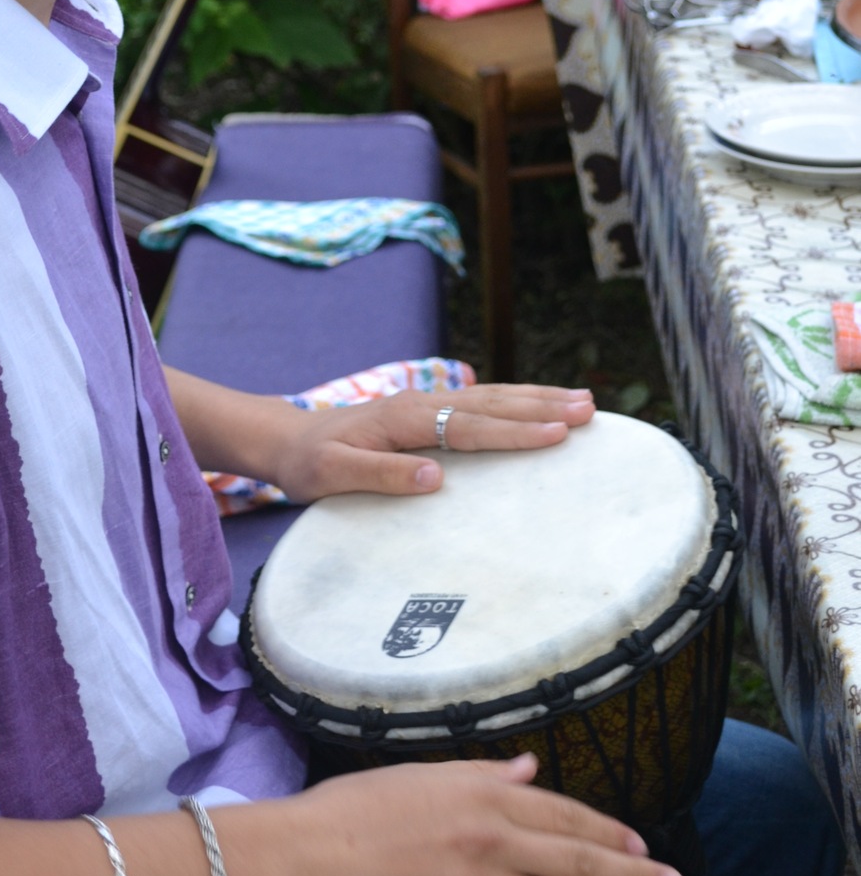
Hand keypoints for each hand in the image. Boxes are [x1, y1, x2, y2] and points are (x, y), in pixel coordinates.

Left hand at [268, 383, 594, 502]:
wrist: (286, 440)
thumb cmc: (308, 463)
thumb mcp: (332, 475)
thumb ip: (380, 475)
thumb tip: (436, 478)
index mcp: (403, 419)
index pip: (469, 426)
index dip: (515, 431)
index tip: (557, 434)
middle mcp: (421, 403)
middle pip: (491, 402)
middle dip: (542, 406)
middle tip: (590, 410)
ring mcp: (426, 403)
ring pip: (491, 397)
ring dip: (537, 399)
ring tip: (584, 401)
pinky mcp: (427, 411)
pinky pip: (481, 403)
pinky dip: (516, 402)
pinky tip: (539, 406)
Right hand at [279, 752, 684, 875]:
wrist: (306, 851)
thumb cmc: (353, 808)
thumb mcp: (421, 775)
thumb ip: (482, 775)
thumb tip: (529, 769)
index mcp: (483, 793)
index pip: (564, 812)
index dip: (608, 829)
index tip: (641, 843)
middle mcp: (493, 837)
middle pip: (581, 857)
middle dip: (636, 873)